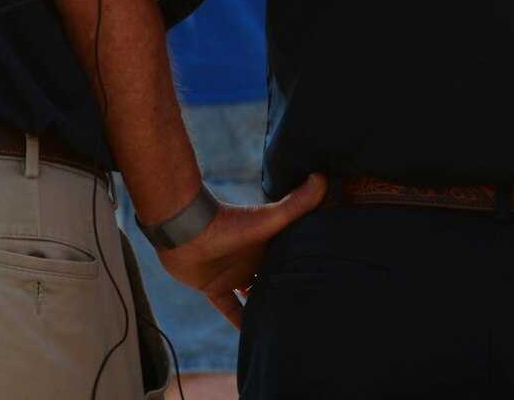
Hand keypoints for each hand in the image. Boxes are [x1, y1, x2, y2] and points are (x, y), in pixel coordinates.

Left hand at [156, 174, 326, 327]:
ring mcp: (233, 273)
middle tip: (309, 314)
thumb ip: (297, 203)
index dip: (306, 269)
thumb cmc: (230, 223)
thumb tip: (322, 176)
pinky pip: (230, 308)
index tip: (326, 284)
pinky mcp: (214, 286)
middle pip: (273, 279)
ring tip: (286, 328)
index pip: (291, 258)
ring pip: (254, 296)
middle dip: (287, 292)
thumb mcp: (270, 217)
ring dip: (266, 308)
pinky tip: (254, 337)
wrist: (187, 232)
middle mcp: (251, 259)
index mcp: (267, 244)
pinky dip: (240, 322)